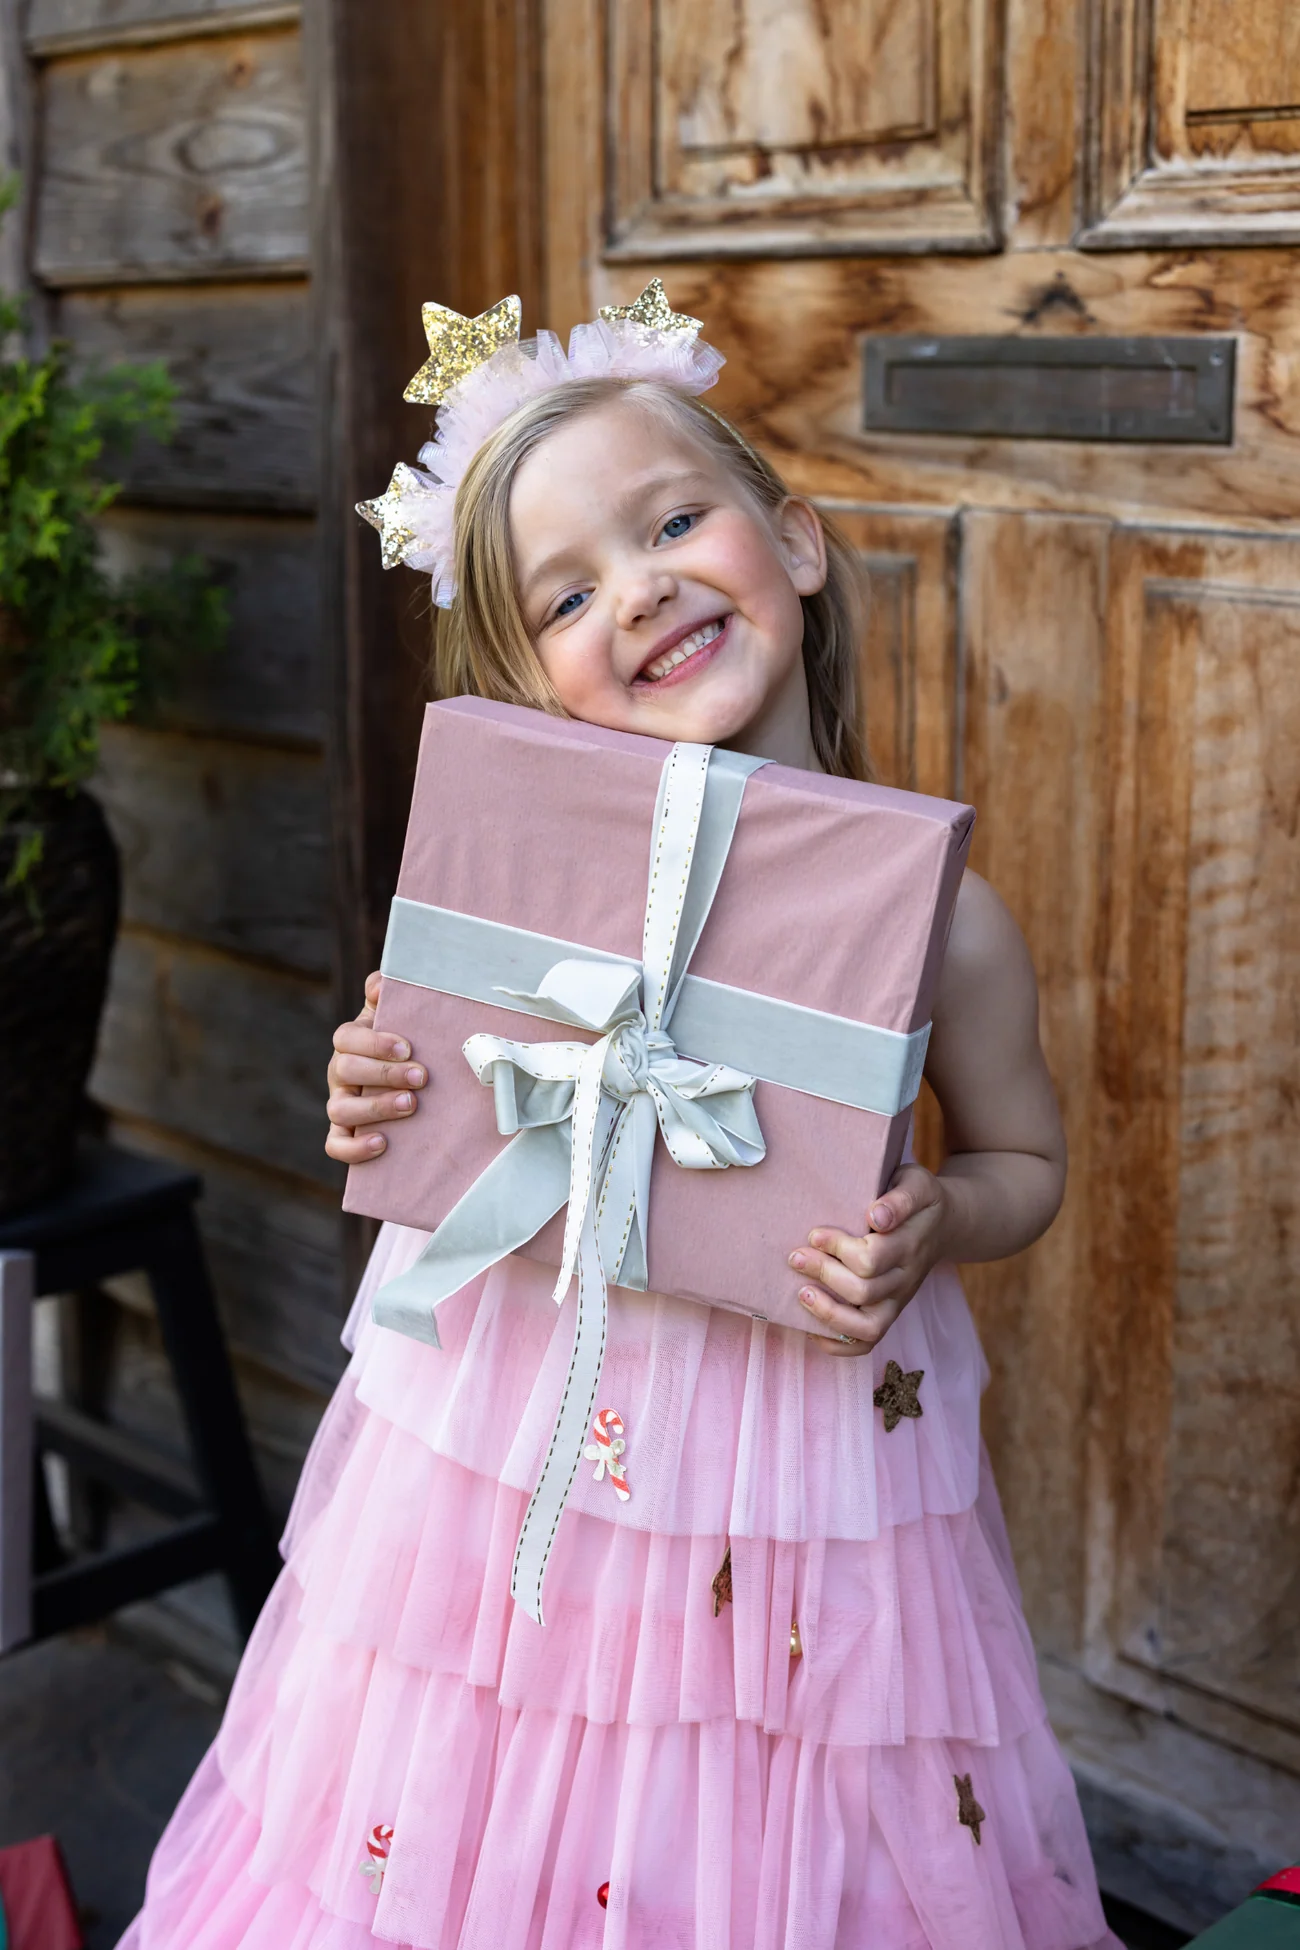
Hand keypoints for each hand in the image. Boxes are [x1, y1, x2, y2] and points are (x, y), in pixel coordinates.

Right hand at [325, 971, 427, 1163]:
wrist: (411, 1078)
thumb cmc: (405, 1042)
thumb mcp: (397, 1014)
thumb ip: (387, 993)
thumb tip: (380, 985)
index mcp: (349, 1042)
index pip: (346, 1038)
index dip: (373, 1043)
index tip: (407, 1048)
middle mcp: (339, 1073)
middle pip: (344, 1071)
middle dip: (384, 1074)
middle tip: (422, 1077)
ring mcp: (340, 1104)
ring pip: (339, 1110)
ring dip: (374, 1108)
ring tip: (410, 1105)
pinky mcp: (345, 1133)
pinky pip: (336, 1145)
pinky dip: (354, 1148)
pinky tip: (382, 1144)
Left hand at [789, 1164, 946, 1357]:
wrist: (944, 1225)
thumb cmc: (918, 1200)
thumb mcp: (916, 1184)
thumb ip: (899, 1198)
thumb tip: (875, 1216)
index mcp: (910, 1244)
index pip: (872, 1257)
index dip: (837, 1248)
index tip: (814, 1234)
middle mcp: (906, 1278)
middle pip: (864, 1291)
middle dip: (824, 1274)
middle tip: (796, 1257)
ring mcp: (898, 1301)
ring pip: (868, 1327)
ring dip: (828, 1314)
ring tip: (801, 1293)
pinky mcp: (890, 1314)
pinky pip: (867, 1343)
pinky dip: (839, 1344)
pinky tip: (813, 1329)